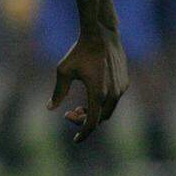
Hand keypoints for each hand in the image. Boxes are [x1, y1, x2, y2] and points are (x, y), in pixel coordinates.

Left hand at [48, 0, 128, 142]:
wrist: (101, 34)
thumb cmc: (79, 51)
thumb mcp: (63, 71)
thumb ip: (58, 92)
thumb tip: (50, 108)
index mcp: (98, 93)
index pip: (92, 122)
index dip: (83, 133)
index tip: (75, 140)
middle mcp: (113, 93)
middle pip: (99, 118)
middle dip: (84, 120)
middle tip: (69, 114)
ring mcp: (121, 88)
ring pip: (108, 110)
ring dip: (94, 112)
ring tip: (78, 108)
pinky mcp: (125, 82)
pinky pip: (114, 99)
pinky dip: (102, 104)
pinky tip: (91, 97)